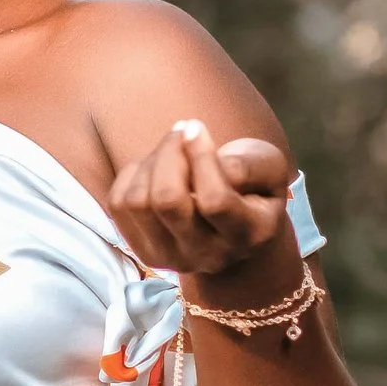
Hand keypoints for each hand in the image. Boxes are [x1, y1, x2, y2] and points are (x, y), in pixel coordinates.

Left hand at [107, 118, 295, 282]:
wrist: (231, 227)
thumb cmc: (252, 188)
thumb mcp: (268, 168)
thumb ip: (250, 164)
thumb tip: (214, 163)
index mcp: (248, 234)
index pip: (214, 200)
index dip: (200, 156)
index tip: (196, 127)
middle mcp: (208, 255)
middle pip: (167, 200)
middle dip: (169, 153)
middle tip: (181, 132)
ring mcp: (171, 258)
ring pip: (138, 201)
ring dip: (151, 162)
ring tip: (171, 150)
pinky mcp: (142, 251)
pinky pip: (118, 204)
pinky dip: (132, 175)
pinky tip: (155, 170)